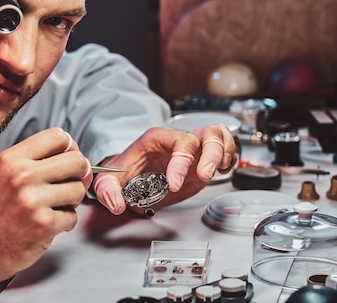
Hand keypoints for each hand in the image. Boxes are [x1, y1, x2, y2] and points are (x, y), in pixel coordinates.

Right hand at [0, 128, 91, 297]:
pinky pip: (73, 216)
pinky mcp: (43, 224)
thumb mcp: (3, 174)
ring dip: (71, 201)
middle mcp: (22, 175)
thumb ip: (33, 160)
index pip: (58, 136)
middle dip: (79, 174)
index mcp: (12, 158)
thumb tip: (74, 153)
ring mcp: (33, 200)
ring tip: (53, 207)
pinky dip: (65, 222)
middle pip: (76, 160)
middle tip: (68, 185)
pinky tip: (47, 225)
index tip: (66, 161)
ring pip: (78, 189)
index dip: (69, 148)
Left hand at [93, 124, 236, 214]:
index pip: (179, 141)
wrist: (130, 174)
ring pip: (220, 135)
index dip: (182, 161)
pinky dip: (229, 160)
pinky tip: (221, 171)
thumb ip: (107, 191)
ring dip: (225, 153)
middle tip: (204, 177)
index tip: (174, 184)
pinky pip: (225, 149)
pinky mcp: (202, 160)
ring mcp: (193, 149)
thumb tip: (117, 204)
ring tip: (218, 171)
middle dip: (211, 155)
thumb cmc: (123, 172)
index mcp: (158, 139)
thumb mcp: (108, 180)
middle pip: (207, 133)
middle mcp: (178, 141)